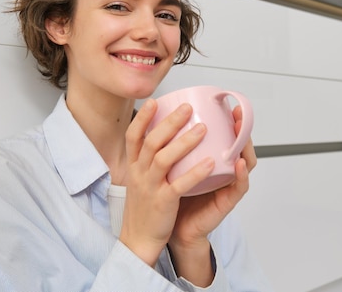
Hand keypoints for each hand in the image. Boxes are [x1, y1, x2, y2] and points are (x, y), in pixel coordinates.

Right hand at [119, 99, 212, 266]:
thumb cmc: (145, 208)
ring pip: (164, 159)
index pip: (132, 136)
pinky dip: (195, 173)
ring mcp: (150, 187)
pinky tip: (209, 163)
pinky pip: (180, 185)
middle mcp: (139, 174)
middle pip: (151, 141)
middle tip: (187, 108)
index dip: (142, 118)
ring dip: (184, 142)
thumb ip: (148, 160)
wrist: (139, 239)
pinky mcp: (163, 202)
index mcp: (134, 166)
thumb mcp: (140, 179)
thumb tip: (162, 137)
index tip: (154, 102)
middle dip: (170, 122)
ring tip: (202, 129)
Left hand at [167, 105, 255, 284]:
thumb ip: (167, 146)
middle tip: (236, 114)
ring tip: (241, 134)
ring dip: (244, 147)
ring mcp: (226, 185)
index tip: (225, 104)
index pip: (224, 137)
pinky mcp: (226, 201)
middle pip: (237, 146)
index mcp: (208, 160)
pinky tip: (240, 164)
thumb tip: (156, 116)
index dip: (227, 121)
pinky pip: (238, 187)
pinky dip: (241, 175)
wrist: (169, 228)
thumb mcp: (168, 165)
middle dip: (240, 128)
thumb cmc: (170, 196)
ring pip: (243, 162)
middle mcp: (220, 170)